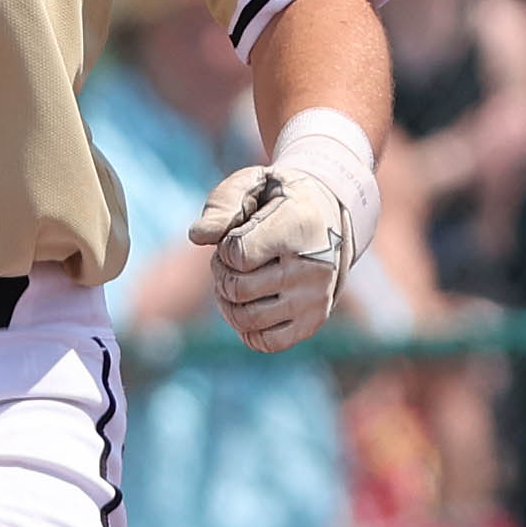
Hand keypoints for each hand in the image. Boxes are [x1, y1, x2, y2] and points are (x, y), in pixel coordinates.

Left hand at [189, 167, 351, 352]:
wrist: (328, 215)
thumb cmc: (278, 198)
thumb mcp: (250, 184)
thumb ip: (221, 206)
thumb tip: (197, 237)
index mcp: (299, 229)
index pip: (238, 254)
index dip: (224, 246)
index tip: (237, 235)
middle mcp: (314, 269)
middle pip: (237, 289)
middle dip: (221, 272)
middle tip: (231, 259)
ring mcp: (316, 299)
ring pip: (247, 319)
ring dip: (227, 301)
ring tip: (236, 280)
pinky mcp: (314, 321)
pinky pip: (267, 342)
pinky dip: (246, 328)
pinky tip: (246, 305)